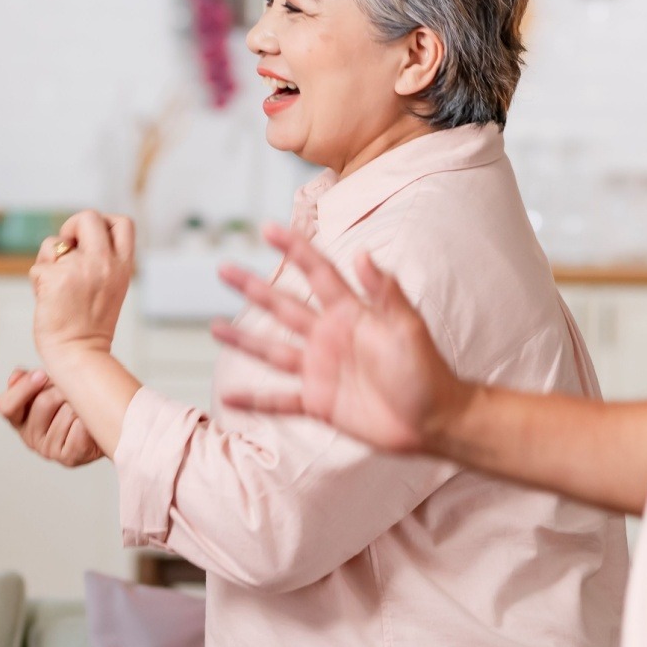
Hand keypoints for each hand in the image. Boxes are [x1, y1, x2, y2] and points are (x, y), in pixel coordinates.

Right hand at [0, 368, 103, 466]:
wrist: (103, 420)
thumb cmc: (71, 401)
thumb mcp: (47, 384)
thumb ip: (27, 379)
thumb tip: (17, 376)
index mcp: (18, 418)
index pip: (6, 406)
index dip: (23, 389)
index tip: (42, 374)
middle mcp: (29, 436)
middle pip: (42, 403)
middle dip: (61, 390)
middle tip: (71, 390)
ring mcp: (48, 450)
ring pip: (65, 415)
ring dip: (78, 404)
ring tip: (82, 407)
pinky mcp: (69, 458)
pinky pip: (79, 430)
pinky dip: (87, 420)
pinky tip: (89, 422)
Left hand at [30, 211, 134, 367]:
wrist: (79, 355)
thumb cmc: (90, 326)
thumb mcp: (111, 288)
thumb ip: (101, 261)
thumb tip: (72, 239)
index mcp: (123, 266)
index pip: (123, 223)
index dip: (104, 222)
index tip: (91, 240)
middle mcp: (104, 263)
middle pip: (88, 216)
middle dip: (71, 227)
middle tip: (66, 249)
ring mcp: (79, 269)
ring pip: (54, 242)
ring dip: (49, 261)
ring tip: (56, 286)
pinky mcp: (55, 278)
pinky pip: (38, 266)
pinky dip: (38, 282)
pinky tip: (48, 300)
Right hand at [213, 223, 466, 456]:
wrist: (433, 419)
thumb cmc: (427, 370)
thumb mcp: (408, 326)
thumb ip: (385, 292)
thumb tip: (363, 254)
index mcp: (350, 313)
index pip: (317, 274)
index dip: (294, 250)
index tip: (269, 228)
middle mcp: (328, 337)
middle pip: (283, 306)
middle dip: (253, 288)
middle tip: (224, 268)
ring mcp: (320, 370)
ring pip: (273, 351)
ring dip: (243, 340)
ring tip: (213, 327)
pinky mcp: (318, 403)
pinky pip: (279, 400)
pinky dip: (255, 400)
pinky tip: (229, 396)